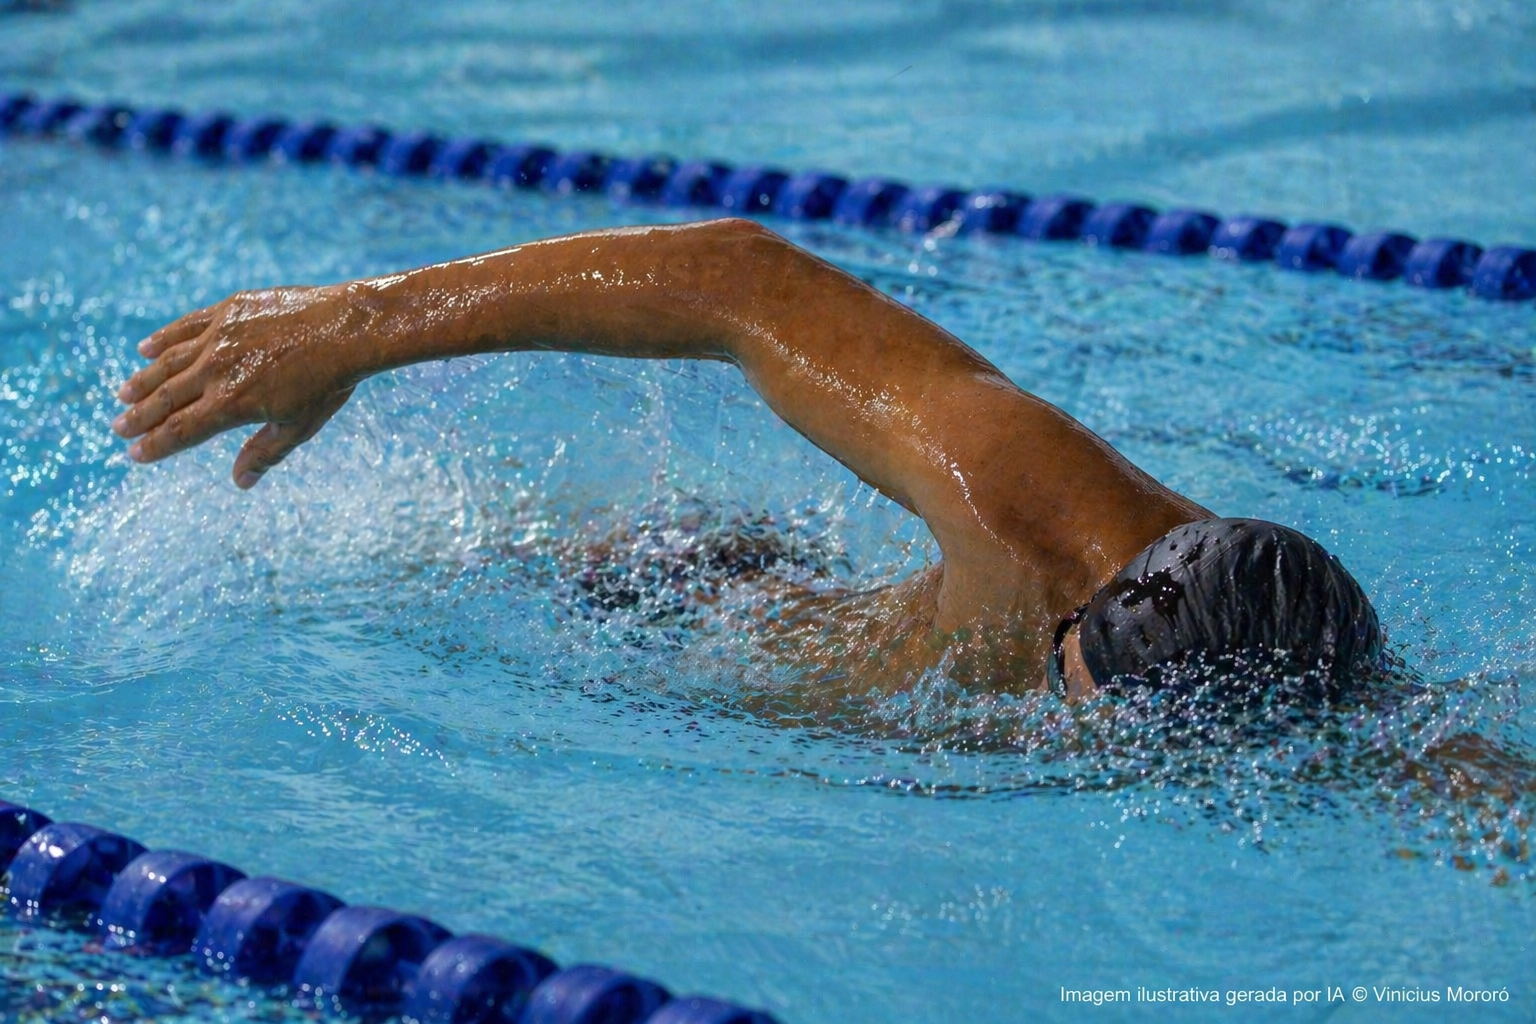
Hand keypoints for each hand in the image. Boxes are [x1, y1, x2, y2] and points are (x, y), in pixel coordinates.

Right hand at [113, 285, 368, 488]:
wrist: (348, 328)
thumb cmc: (329, 383)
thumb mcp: (299, 426)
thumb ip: (265, 453)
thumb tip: (240, 482)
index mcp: (232, 404)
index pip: (181, 431)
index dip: (156, 445)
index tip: (135, 454)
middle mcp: (217, 370)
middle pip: (166, 398)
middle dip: (140, 416)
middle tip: (119, 428)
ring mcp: (220, 337)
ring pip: (169, 362)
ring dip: (143, 380)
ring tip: (124, 395)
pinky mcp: (229, 311)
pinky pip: (187, 326)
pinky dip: (163, 339)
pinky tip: (145, 349)